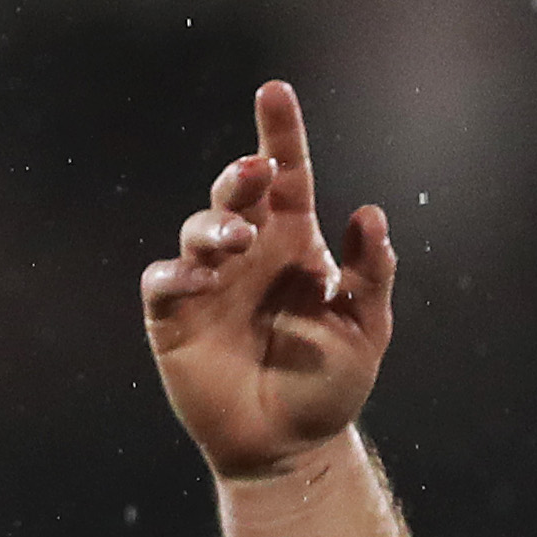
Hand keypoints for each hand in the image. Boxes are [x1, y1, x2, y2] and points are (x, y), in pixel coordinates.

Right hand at [141, 82, 394, 478]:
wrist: (291, 445)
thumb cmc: (328, 382)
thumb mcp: (364, 330)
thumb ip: (370, 275)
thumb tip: (370, 213)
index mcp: (295, 244)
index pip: (287, 177)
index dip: (280, 134)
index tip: (276, 91)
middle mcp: (249, 252)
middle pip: (236, 192)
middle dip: (242, 175)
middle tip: (258, 170)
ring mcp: (208, 281)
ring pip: (199, 229)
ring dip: (216, 225)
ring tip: (239, 239)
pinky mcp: (175, 317)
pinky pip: (166, 282)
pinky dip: (180, 273)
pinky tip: (200, 279)